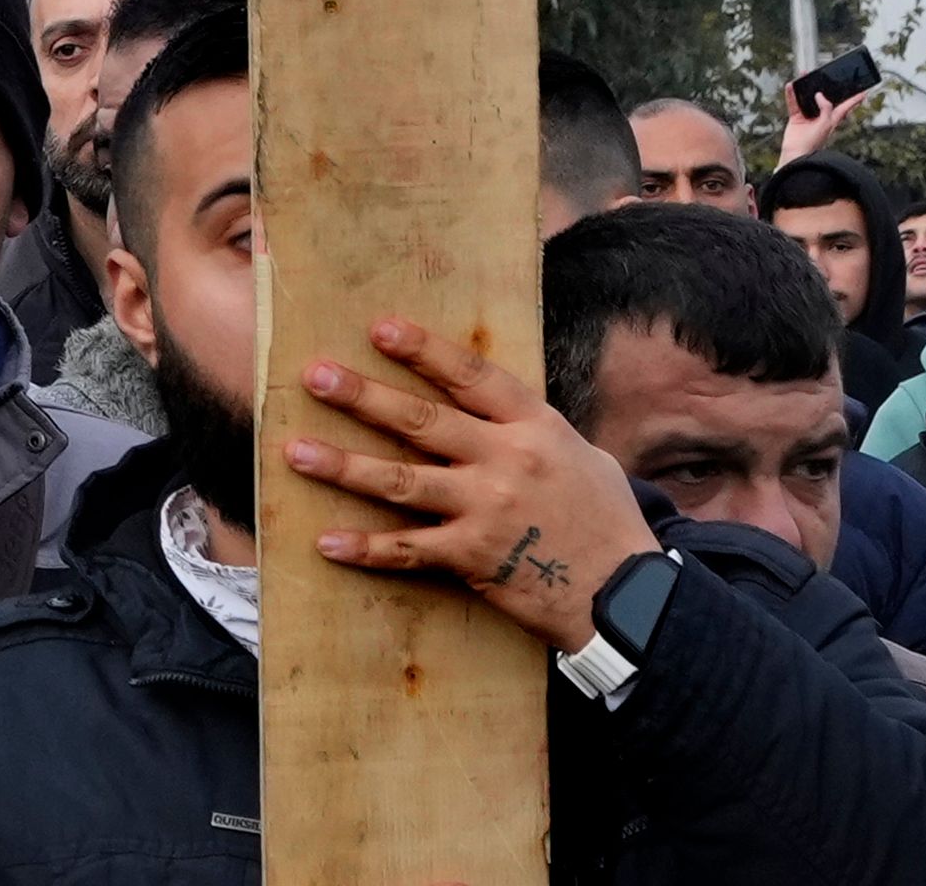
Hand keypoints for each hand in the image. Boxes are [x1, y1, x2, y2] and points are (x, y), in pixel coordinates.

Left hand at [282, 315, 659, 653]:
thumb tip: (493, 404)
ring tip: (295, 451)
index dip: (425, 351)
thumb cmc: (608, 521)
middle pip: (422, 421)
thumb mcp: (583, 456)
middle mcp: (505, 461)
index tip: (379, 328)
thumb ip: (533, 428)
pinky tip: (327, 541)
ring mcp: (486, 511)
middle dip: (364, 397)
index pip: (472, 376)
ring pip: (401, 482)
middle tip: (315, 376)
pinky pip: (409, 550)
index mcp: (534, 427)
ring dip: (344, 467)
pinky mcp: (474, 558)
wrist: (631, 597)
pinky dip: (367, 548)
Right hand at [775, 78, 881, 164]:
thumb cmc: (813, 145)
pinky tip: (791, 86)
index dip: (854, 100)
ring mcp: (808, 117)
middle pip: (824, 98)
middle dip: (825, 87)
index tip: (863, 92)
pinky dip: (791, 94)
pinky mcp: (796, 118)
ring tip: (804, 75)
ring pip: (807, 98)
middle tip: (825, 75)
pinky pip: (793, 102)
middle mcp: (821, 117)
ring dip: (805, 87)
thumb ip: (826, 109)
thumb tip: (819, 95)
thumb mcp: (825, 125)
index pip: (846, 107)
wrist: (796, 156)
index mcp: (832, 120)